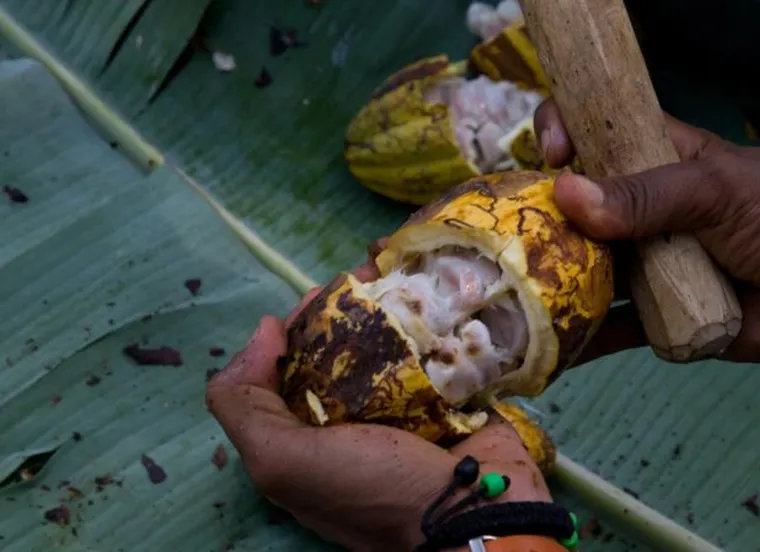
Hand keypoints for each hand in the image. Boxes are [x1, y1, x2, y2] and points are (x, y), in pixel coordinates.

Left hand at [205, 274, 551, 551]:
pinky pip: (442, 345)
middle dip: (349, 303)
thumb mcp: (283, 462)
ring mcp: (410, 403)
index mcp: (310, 431)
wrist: (472, 515)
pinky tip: (439, 284)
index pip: (292, 365)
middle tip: (366, 273)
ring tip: (402, 266)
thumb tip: (266, 329)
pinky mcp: (455, 392)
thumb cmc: (373, 489)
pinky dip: (440, 315)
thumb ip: (245, 402)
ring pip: (393, 337)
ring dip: (395, 299)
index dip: (297, 327)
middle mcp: (356, 415)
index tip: (318, 300)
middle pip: (344, 343)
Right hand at [533, 98, 759, 362]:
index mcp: (663, 158)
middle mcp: (647, 210)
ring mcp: (651, 264)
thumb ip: (646, 194)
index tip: (551, 157)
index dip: (566, 133)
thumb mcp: (718, 191)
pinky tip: (552, 348)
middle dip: (542, 217)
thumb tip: (566, 193)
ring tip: (517, 295)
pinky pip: (611, 326)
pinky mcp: (660, 316)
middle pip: (578, 206)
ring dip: (553, 280)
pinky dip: (582, 338)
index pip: (599, 132)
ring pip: (586, 269)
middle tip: (513, 238)